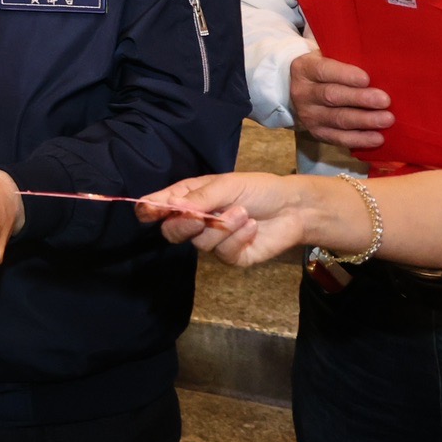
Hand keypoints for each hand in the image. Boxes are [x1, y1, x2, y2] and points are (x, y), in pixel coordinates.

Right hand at [134, 172, 360, 265]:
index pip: (158, 207)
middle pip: (171, 232)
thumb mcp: (227, 185)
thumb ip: (199, 198)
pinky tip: (251, 227)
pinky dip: (238, 238)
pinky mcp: (231, 257)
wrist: (294, 208)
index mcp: (189, 198)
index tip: (148, 212)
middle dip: (183, 225)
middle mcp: (196, 221)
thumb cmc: (258, 189)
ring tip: (244, 213)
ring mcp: (213, 241)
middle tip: (199, 217)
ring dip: (223, 227)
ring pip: (200, 243)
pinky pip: (223, 254)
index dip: (149, 210)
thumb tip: (169, 206)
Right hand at [290, 52, 390, 150]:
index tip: (366, 78)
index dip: (345, 75)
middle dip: (360, 99)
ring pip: (338, 119)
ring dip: (365, 120)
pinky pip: (339, 138)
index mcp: (304, 69)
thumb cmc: (326, 71)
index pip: (324, 71)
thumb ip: (346, 61)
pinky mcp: (317, 133)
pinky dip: (360, 139)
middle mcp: (303, 93)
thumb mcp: (327, 58)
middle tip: (384, 100)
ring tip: (387, 119)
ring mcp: (309, 116)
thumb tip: (379, 69)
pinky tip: (378, 138)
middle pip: (332, 96)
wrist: (303, 92)